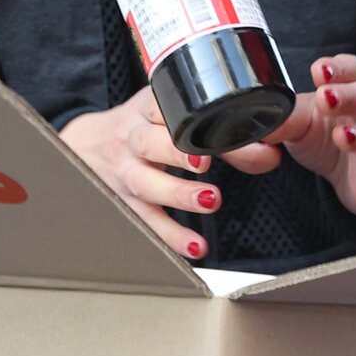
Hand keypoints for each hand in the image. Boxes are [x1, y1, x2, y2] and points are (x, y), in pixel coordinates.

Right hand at [60, 87, 279, 258]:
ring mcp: (125, 172)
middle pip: (149, 142)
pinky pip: (145, 221)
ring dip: (177, 193)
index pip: (165, 107)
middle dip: (175, 151)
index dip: (183, 117)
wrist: (85, 146)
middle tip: (204, 162)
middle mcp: (133, 138)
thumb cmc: (143, 128)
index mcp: (148, 108)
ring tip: (210, 201)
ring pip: (145, 182)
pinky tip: (195, 248)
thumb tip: (270, 153)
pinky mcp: (124, 204)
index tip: (206, 130)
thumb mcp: (171, 119)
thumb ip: (222, 134)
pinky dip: (169, 236)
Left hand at [269, 54, 355, 219]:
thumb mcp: (302, 124)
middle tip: (325, 98)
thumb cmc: (329, 138)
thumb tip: (245, 117)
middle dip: (347, 96)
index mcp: (350, 90)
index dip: (338, 69)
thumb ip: (281, 117)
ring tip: (342, 136)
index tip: (319, 71)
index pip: (350, 70)